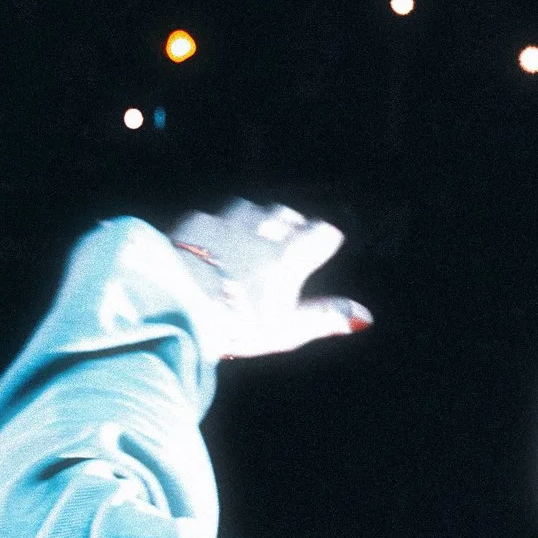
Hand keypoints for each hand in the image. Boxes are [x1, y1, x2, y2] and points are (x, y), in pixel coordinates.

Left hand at [168, 204, 369, 363]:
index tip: (325, 243)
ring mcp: (224, 224)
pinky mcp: (192, 225)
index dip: (325, 237)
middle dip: (290, 222)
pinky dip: (214, 226)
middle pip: (284, 214)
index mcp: (288, 257)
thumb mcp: (285, 330)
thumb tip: (362, 317)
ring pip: (248, 207)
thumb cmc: (234, 324)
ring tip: (252, 231)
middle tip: (290, 235)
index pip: (320, 233)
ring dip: (254, 216)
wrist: (174, 304)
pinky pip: (209, 216)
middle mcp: (260, 232)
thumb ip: (324, 318)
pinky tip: (209, 239)